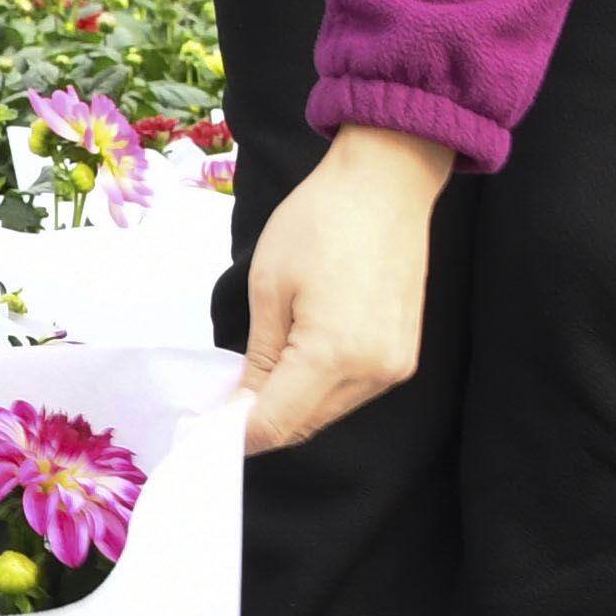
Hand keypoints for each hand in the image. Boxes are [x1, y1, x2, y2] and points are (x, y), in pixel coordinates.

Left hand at [239, 128, 450, 452]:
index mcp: (333, 355)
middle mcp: (372, 373)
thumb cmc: (320, 221)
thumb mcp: (269, 287)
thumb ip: (259, 359)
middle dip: (263, 419)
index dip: (238, 433)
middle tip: (227, 397)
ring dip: (293, 404)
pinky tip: (299, 359)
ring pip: (329, 412)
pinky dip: (321, 387)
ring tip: (262, 373)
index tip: (210, 422)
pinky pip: (353, 392)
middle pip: (305, 426)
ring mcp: (395, 366)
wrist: (387, 182)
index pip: (276, 425)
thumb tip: (243, 407)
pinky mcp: (405, 355)